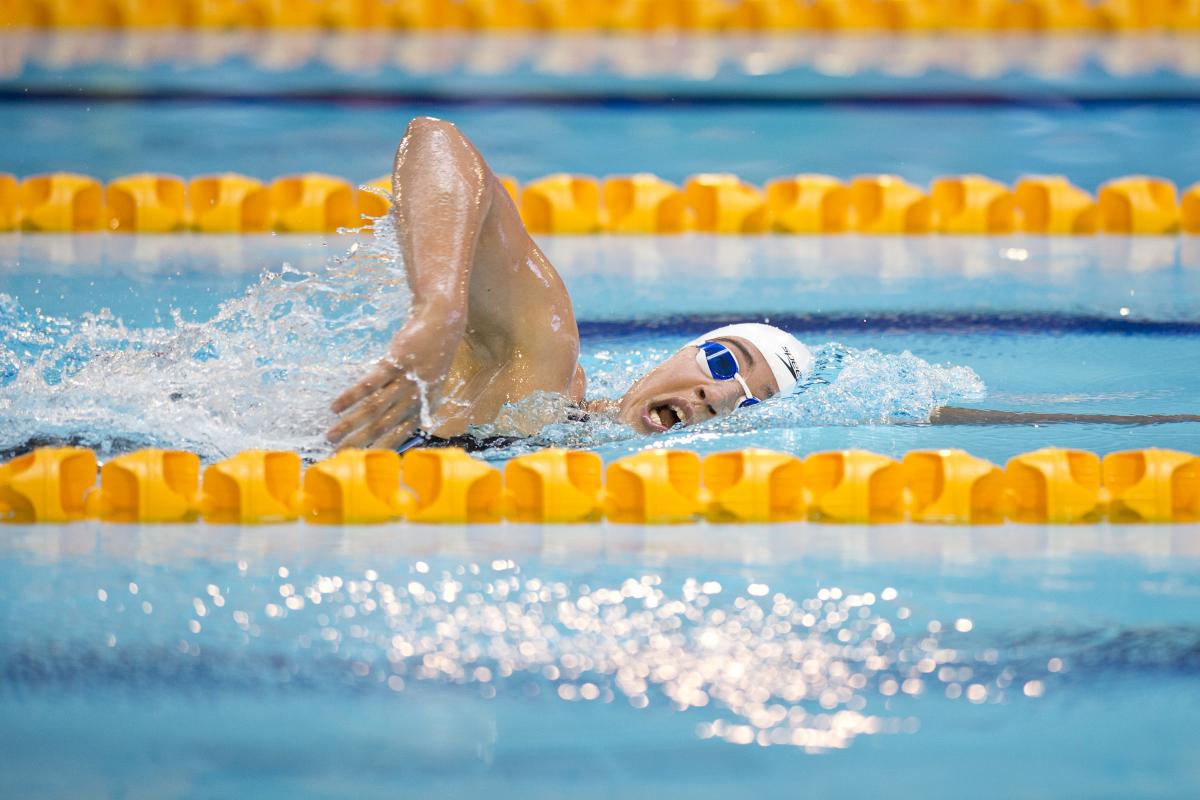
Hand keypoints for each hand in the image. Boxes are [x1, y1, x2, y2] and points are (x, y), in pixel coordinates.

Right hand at [326, 316, 456, 448]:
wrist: (441, 326)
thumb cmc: (433, 359)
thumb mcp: (431, 389)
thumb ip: (418, 409)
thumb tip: (406, 430)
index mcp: (423, 408)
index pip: (400, 435)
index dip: (380, 449)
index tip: (361, 462)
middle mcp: (414, 399)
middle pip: (382, 427)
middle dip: (359, 443)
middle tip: (338, 456)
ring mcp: (404, 382)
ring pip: (373, 409)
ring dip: (350, 424)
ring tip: (330, 436)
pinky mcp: (394, 363)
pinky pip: (369, 384)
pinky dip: (350, 397)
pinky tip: (335, 408)